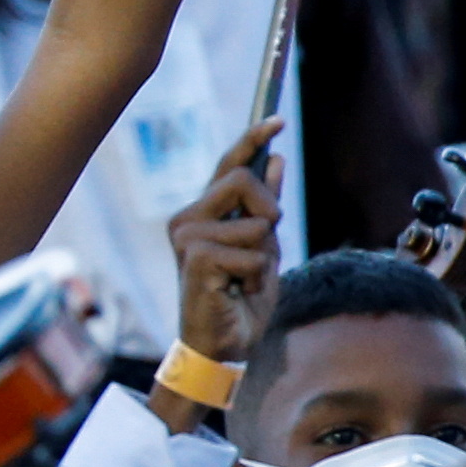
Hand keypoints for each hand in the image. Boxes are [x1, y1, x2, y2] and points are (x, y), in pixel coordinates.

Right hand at [167, 118, 284, 366]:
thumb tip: (276, 161)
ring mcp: (187, 237)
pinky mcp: (195, 258)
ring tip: (244, 281)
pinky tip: (237, 294)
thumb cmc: (238, 300)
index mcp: (200, 212)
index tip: (278, 121)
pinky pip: (253, 253)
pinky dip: (257, 277)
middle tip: (263, 249)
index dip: (253, 140)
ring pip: (256, 223)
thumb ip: (265, 208)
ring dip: (264, 257)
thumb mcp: (262, 248)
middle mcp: (186, 218)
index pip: (229, 166)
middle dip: (270, 214)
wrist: (223, 346)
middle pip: (245, 181)